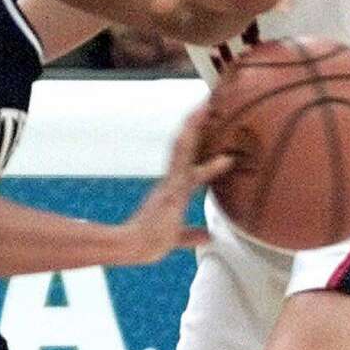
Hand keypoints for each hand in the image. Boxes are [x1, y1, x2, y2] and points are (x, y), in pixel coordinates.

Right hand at [118, 100, 227, 263]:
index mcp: (173, 191)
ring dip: (194, 124)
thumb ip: (191, 235)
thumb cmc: (148, 243)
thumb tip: (207, 236)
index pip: (193, 166)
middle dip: (197, 127)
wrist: (131, 245)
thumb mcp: (177, 238)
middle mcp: (172, 181)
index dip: (207, 154)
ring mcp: (171, 180)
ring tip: (205, 104)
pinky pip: (181, 155)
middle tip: (208, 104)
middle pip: (187, 147)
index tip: (218, 141)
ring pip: (184, 146)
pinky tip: (194, 123)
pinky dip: (189, 138)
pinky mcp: (170, 182)